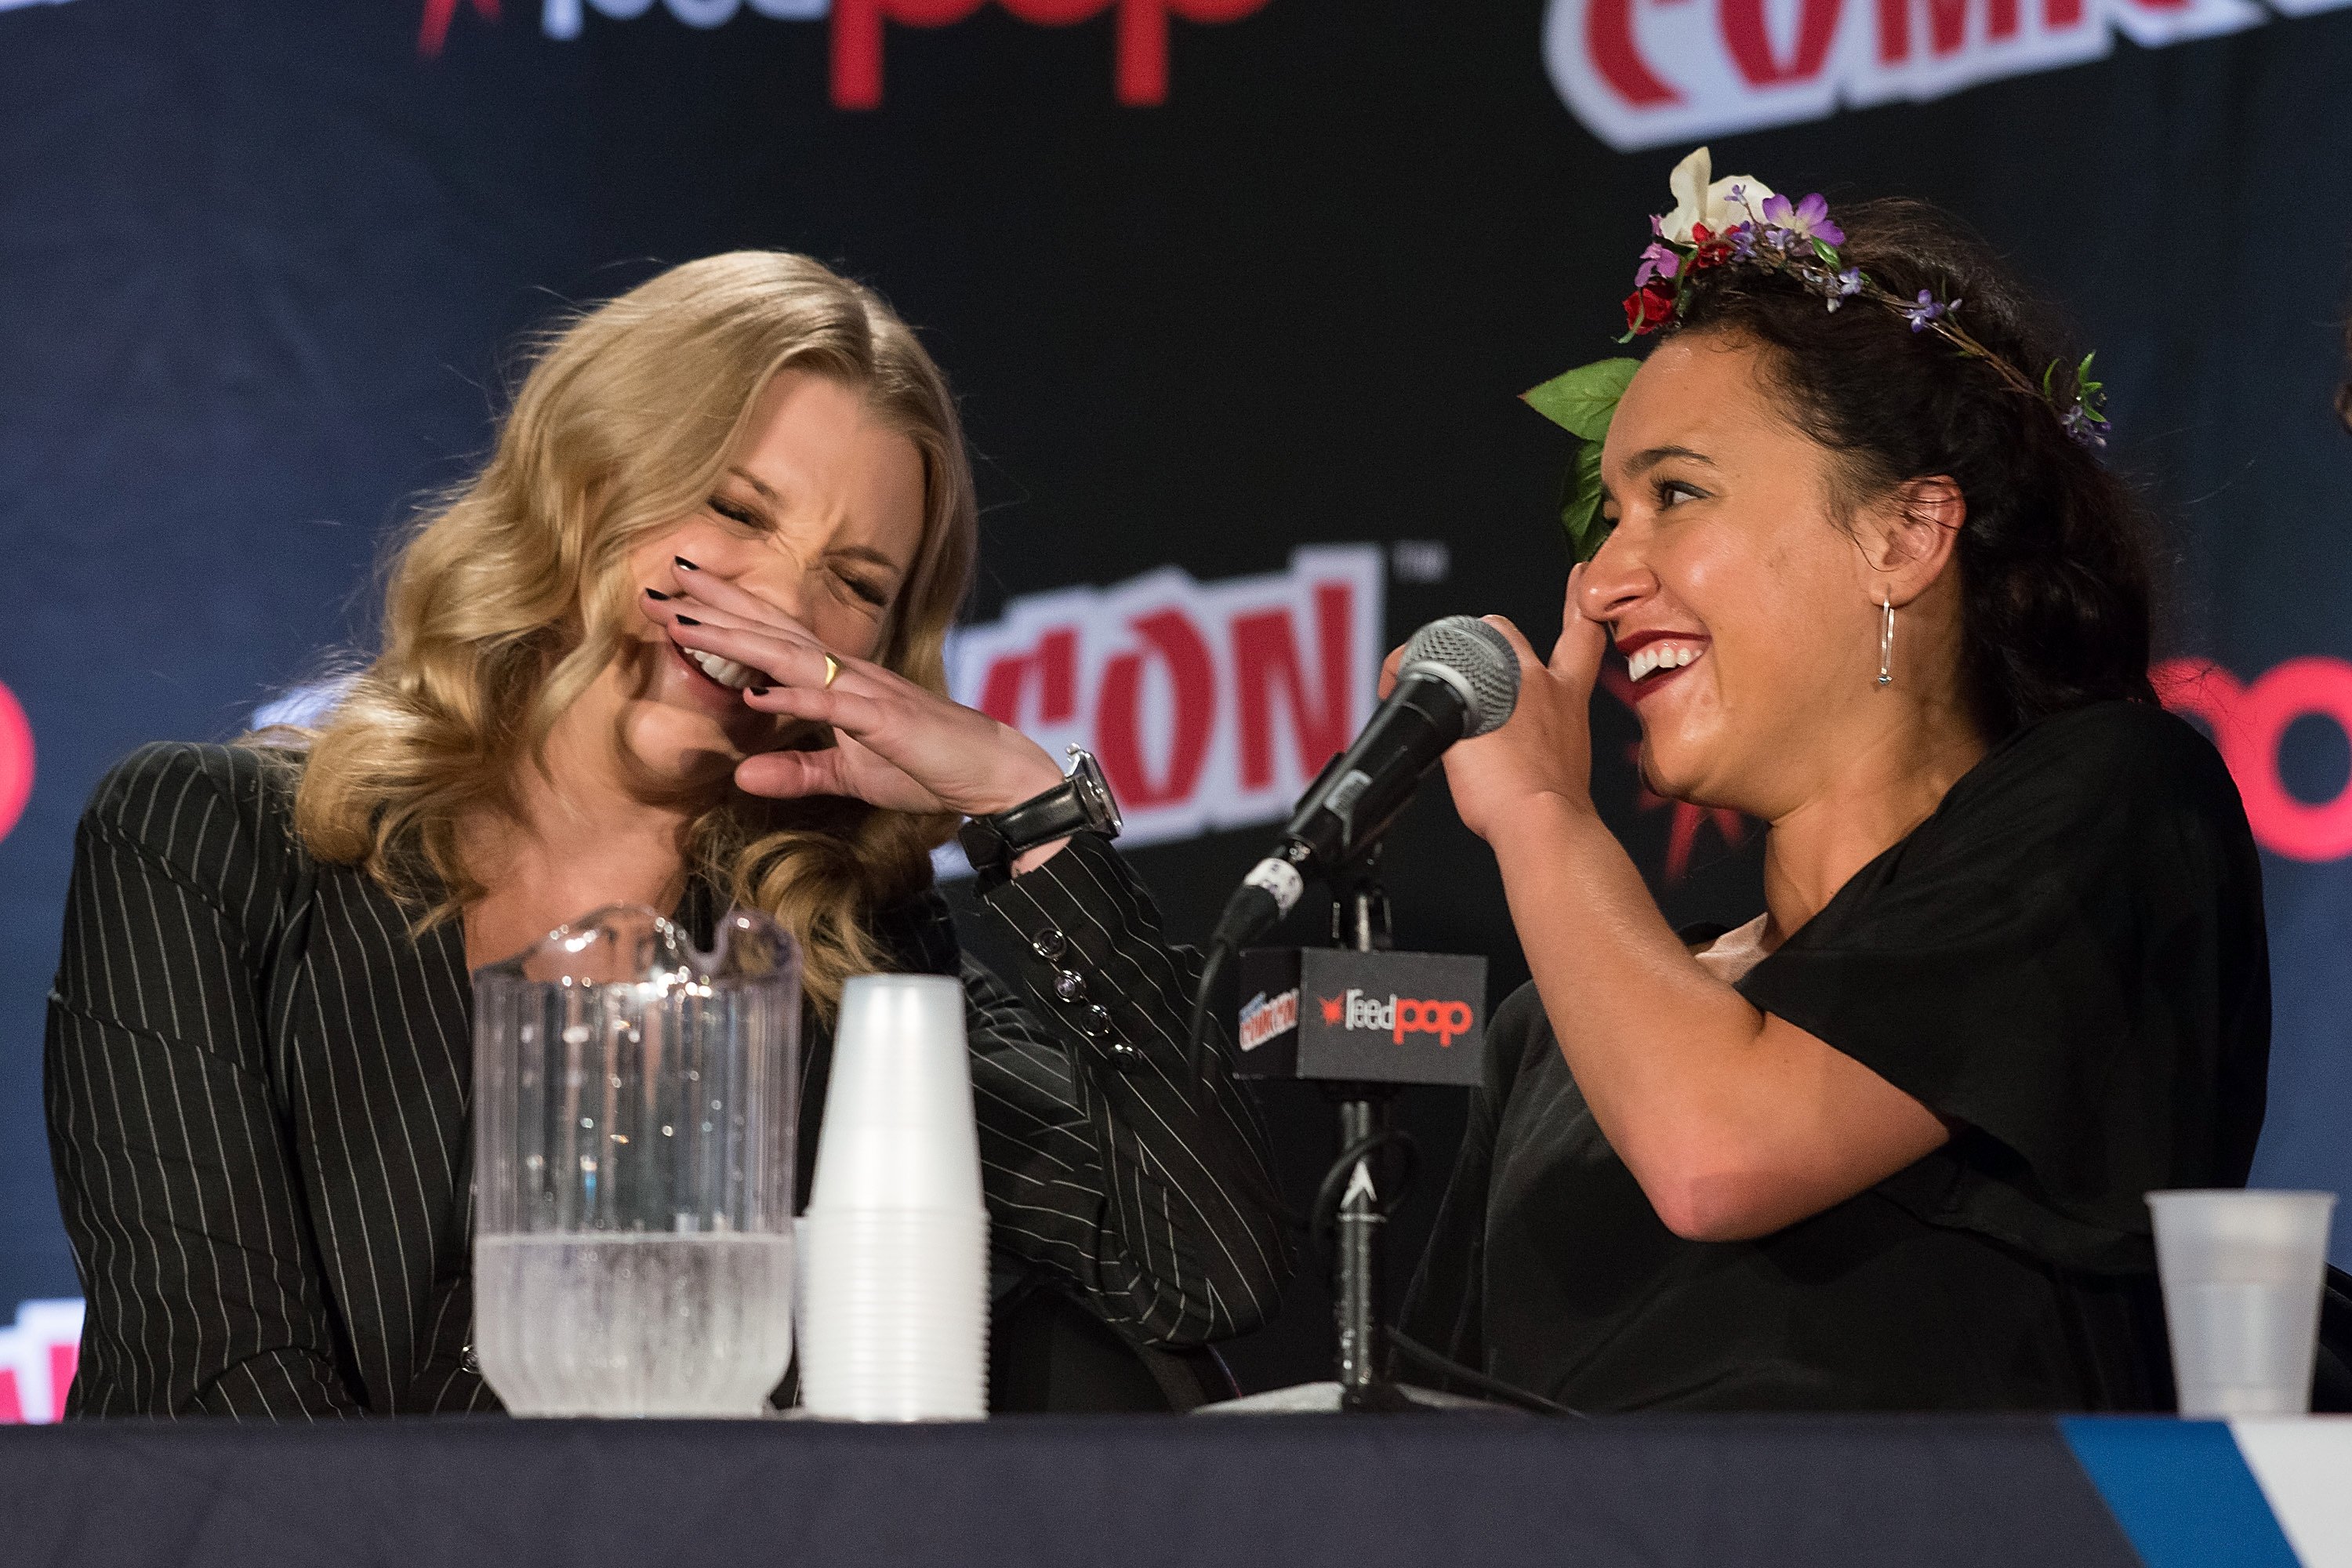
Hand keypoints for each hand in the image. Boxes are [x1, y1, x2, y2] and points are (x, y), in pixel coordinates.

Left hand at [643, 567, 1063, 817]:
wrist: (994, 773)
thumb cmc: (928, 767)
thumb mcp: (850, 776)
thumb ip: (798, 772)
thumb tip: (741, 776)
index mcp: (837, 680)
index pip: (771, 639)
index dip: (723, 615)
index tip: (675, 598)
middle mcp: (847, 673)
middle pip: (770, 631)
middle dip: (713, 608)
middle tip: (657, 587)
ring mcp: (866, 692)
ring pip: (790, 657)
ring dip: (736, 639)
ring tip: (685, 624)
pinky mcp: (886, 720)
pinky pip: (833, 705)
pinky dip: (793, 698)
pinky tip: (756, 692)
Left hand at [1424, 565, 1609, 841]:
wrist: (1544, 819)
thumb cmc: (1552, 809)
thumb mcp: (1562, 766)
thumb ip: (1541, 745)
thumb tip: (1522, 761)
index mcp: (1568, 699)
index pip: (1581, 635)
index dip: (1578, 602)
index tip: (1578, 574)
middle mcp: (1539, 682)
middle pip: (1503, 628)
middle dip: (1481, 645)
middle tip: (1465, 686)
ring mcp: (1499, 686)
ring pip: (1459, 645)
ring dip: (1441, 664)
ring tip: (1425, 701)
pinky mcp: (1458, 700)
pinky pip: (1417, 671)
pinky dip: (1400, 676)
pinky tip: (1393, 692)